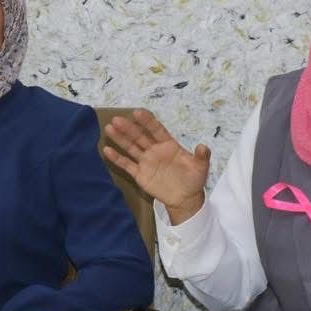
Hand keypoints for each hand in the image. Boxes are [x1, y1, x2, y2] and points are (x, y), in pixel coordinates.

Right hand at [102, 109, 210, 224]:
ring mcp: (146, 161)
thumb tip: (203, 147)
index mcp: (168, 145)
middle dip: (128, 128)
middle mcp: (154, 150)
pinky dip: (117, 158)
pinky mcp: (140, 174)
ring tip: (109, 128)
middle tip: (116, 119)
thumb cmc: (193, 179)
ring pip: (131, 147)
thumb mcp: (200, 168)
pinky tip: (106, 150)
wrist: (185, 198)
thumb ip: (201, 157)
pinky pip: (127, 165)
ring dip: (120, 138)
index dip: (147, 121)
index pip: (156, 130)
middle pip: (139, 136)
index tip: (138, 112)